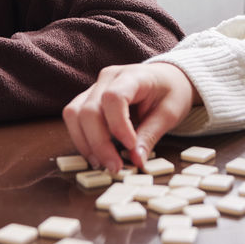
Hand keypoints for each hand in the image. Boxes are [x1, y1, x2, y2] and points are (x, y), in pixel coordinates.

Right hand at [62, 62, 199, 174]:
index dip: (118, 126)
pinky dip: (81, 139)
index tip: (130, 147)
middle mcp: (107, 78)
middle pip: (89, 110)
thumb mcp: (169, 114)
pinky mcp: (88, 99)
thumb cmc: (170, 92)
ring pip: (74, 114)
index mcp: (132, 76)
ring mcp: (95, 87)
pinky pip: (74, 118)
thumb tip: (136, 161)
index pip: (113, 97)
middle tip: (115, 167)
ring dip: (85, 143)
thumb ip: (150, 136)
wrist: (167, 78)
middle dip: (99, 143)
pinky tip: (96, 154)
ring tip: (102, 163)